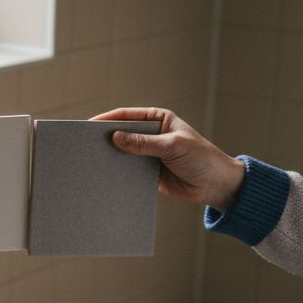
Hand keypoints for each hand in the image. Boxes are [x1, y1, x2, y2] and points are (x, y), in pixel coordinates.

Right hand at [93, 107, 244, 212]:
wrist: (216, 185)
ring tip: (91, 161)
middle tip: (85, 145)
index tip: (89, 126)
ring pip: (124, 153)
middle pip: (122, 134)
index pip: (128, 116)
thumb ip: (143, 143)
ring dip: (111, 157)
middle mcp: (152, 134)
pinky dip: (119, 173)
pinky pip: (129, 171)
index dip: (108, 119)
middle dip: (106, 139)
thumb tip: (115, 138)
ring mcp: (149, 154)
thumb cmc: (201, 159)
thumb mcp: (172, 146)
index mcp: (158, 119)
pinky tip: (106, 176)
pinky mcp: (148, 172)